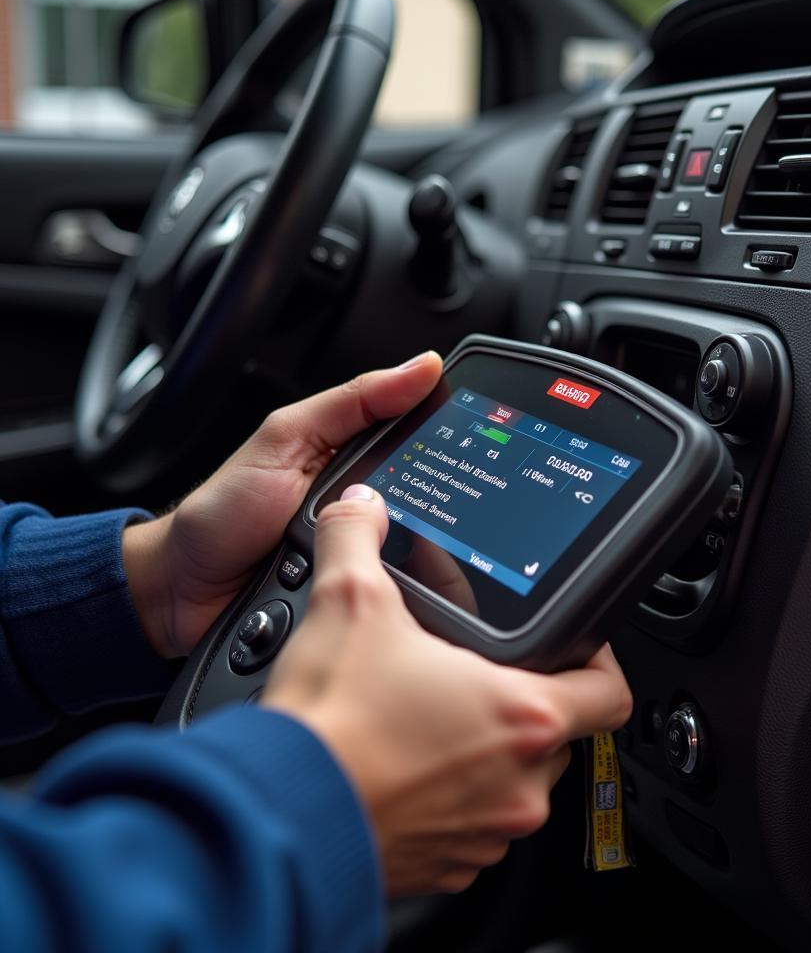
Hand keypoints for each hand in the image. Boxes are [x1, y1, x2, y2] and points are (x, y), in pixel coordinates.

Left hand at [123, 352, 442, 657]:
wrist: (181, 590)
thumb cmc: (223, 511)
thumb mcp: (285, 437)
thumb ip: (350, 402)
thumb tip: (419, 367)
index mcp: (355, 450)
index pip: (421, 431)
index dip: (452, 428)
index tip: (482, 429)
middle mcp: (369, 499)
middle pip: (432, 494)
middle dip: (439, 501)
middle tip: (430, 504)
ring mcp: (366, 549)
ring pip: (423, 548)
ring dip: (418, 551)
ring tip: (393, 548)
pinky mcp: (360, 590)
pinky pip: (397, 588)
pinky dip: (398, 589)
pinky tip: (391, 587)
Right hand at [263, 484, 632, 896]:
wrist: (277, 817)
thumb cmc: (329, 726)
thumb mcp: (348, 603)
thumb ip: (360, 539)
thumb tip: (362, 506)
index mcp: (520, 716)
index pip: (609, 692)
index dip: (599, 662)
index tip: (574, 646)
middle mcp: (519, 784)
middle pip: (557, 733)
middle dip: (522, 698)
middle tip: (477, 670)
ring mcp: (486, 833)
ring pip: (515, 781)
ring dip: (487, 748)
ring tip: (434, 714)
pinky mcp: (449, 866)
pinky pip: (474, 823)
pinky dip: (455, 794)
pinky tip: (407, 764)